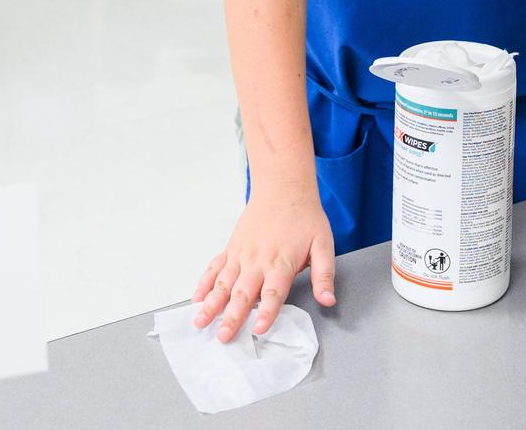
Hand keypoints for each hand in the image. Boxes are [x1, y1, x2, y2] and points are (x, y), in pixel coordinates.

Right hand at [191, 182, 335, 341]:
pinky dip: (204, 283)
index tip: (259, 330)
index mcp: (281, 263)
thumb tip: (328, 300)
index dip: (267, 313)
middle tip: (223, 337)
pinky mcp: (232, 248)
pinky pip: (215, 268)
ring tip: (200, 322)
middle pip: (243, 294)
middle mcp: (258, 261)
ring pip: (223, 283)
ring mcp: (241, 254)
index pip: (273, 294)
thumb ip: (324, 275)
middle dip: (232, 317)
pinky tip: (196, 298)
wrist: (284, 188)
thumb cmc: (304, 217)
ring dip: (211, 305)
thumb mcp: (323, 244)